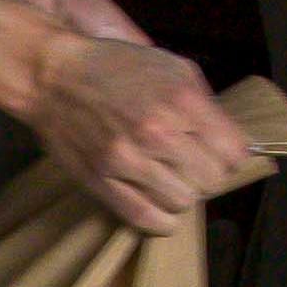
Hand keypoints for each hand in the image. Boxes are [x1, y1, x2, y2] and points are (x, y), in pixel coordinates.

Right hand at [15, 34, 257, 234]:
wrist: (52, 75)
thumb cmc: (114, 66)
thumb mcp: (171, 66)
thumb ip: (204, 104)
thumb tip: (228, 141)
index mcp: (181, 100)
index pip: (234, 153)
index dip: (229, 154)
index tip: (217, 152)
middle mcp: (158, 132)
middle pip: (211, 181)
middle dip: (205, 174)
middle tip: (190, 164)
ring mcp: (128, 159)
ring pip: (182, 202)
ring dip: (180, 194)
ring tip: (168, 179)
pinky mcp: (102, 180)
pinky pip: (146, 218)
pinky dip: (161, 220)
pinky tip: (159, 207)